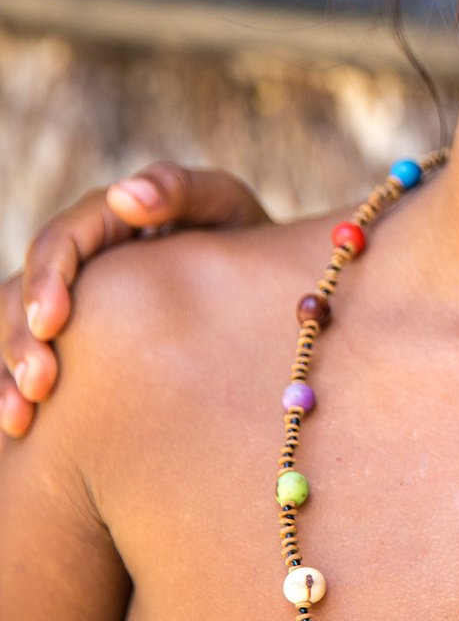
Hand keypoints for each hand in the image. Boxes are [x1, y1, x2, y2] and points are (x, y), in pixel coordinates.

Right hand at [0, 163, 269, 437]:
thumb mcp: (227, 208)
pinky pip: (33, 360)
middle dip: (22, 338)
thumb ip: (181, 192)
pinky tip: (19, 428)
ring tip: (19, 418)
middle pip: (24, 291)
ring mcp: (76, 300)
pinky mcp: (78, 340)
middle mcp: (81, 259)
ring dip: (9, 372)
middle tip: (38, 386)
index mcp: (109, 219)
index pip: (60, 242)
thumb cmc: (249, 243)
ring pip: (17, 329)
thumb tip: (122, 194)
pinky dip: (18, 390)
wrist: (270, 291)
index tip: (52, 323)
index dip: (47, 280)